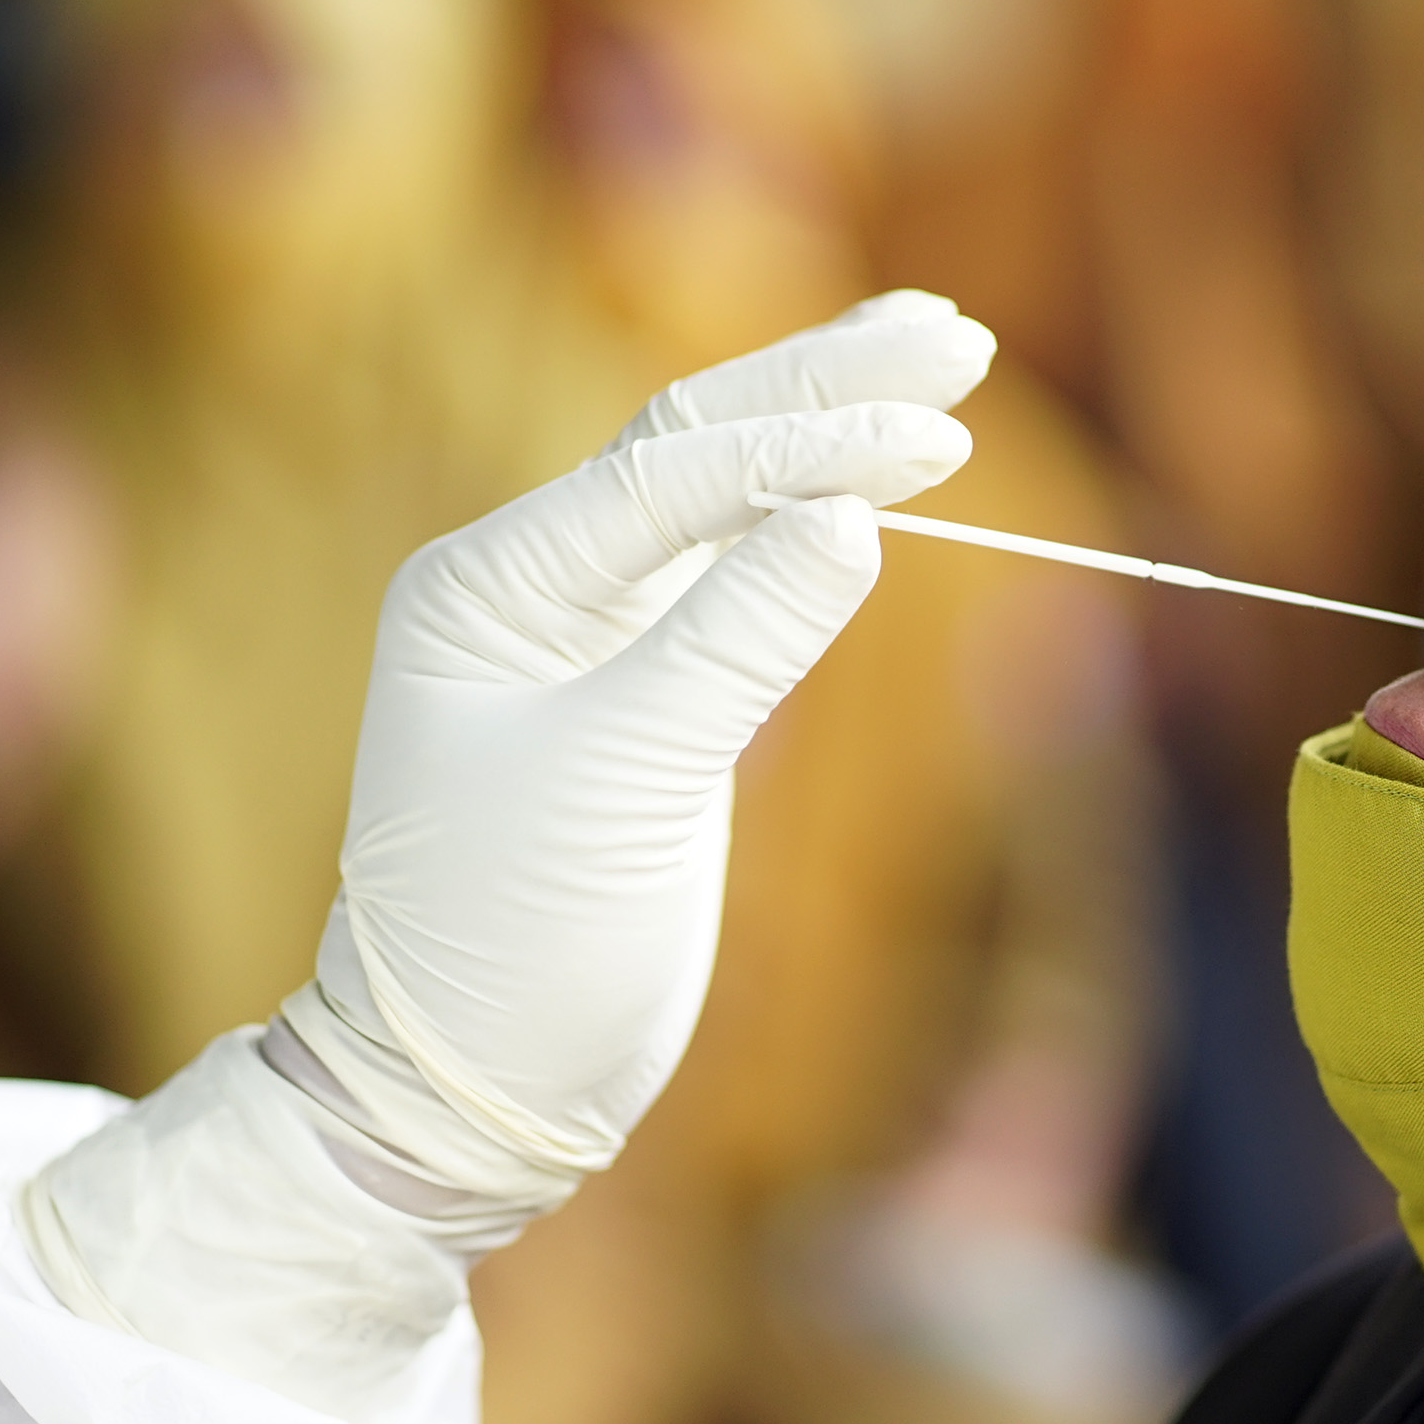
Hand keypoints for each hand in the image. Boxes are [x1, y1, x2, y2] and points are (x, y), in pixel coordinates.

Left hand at [278, 292, 990, 1196]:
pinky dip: (816, 526)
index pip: (675, 474)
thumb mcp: (625, 785)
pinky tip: (878, 478)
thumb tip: (856, 516)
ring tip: (936, 366)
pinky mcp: (650, 704)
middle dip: (825, 383)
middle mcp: (534, 588)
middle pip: (696, 445)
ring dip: (826, 432)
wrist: (465, 1091)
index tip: (941, 430)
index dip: (812, 443)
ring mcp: (593, 641)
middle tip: (958, 332)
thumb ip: (738, 642)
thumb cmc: (508, 944)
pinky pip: (738, 583)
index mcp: (492, 584)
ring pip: (723, 502)